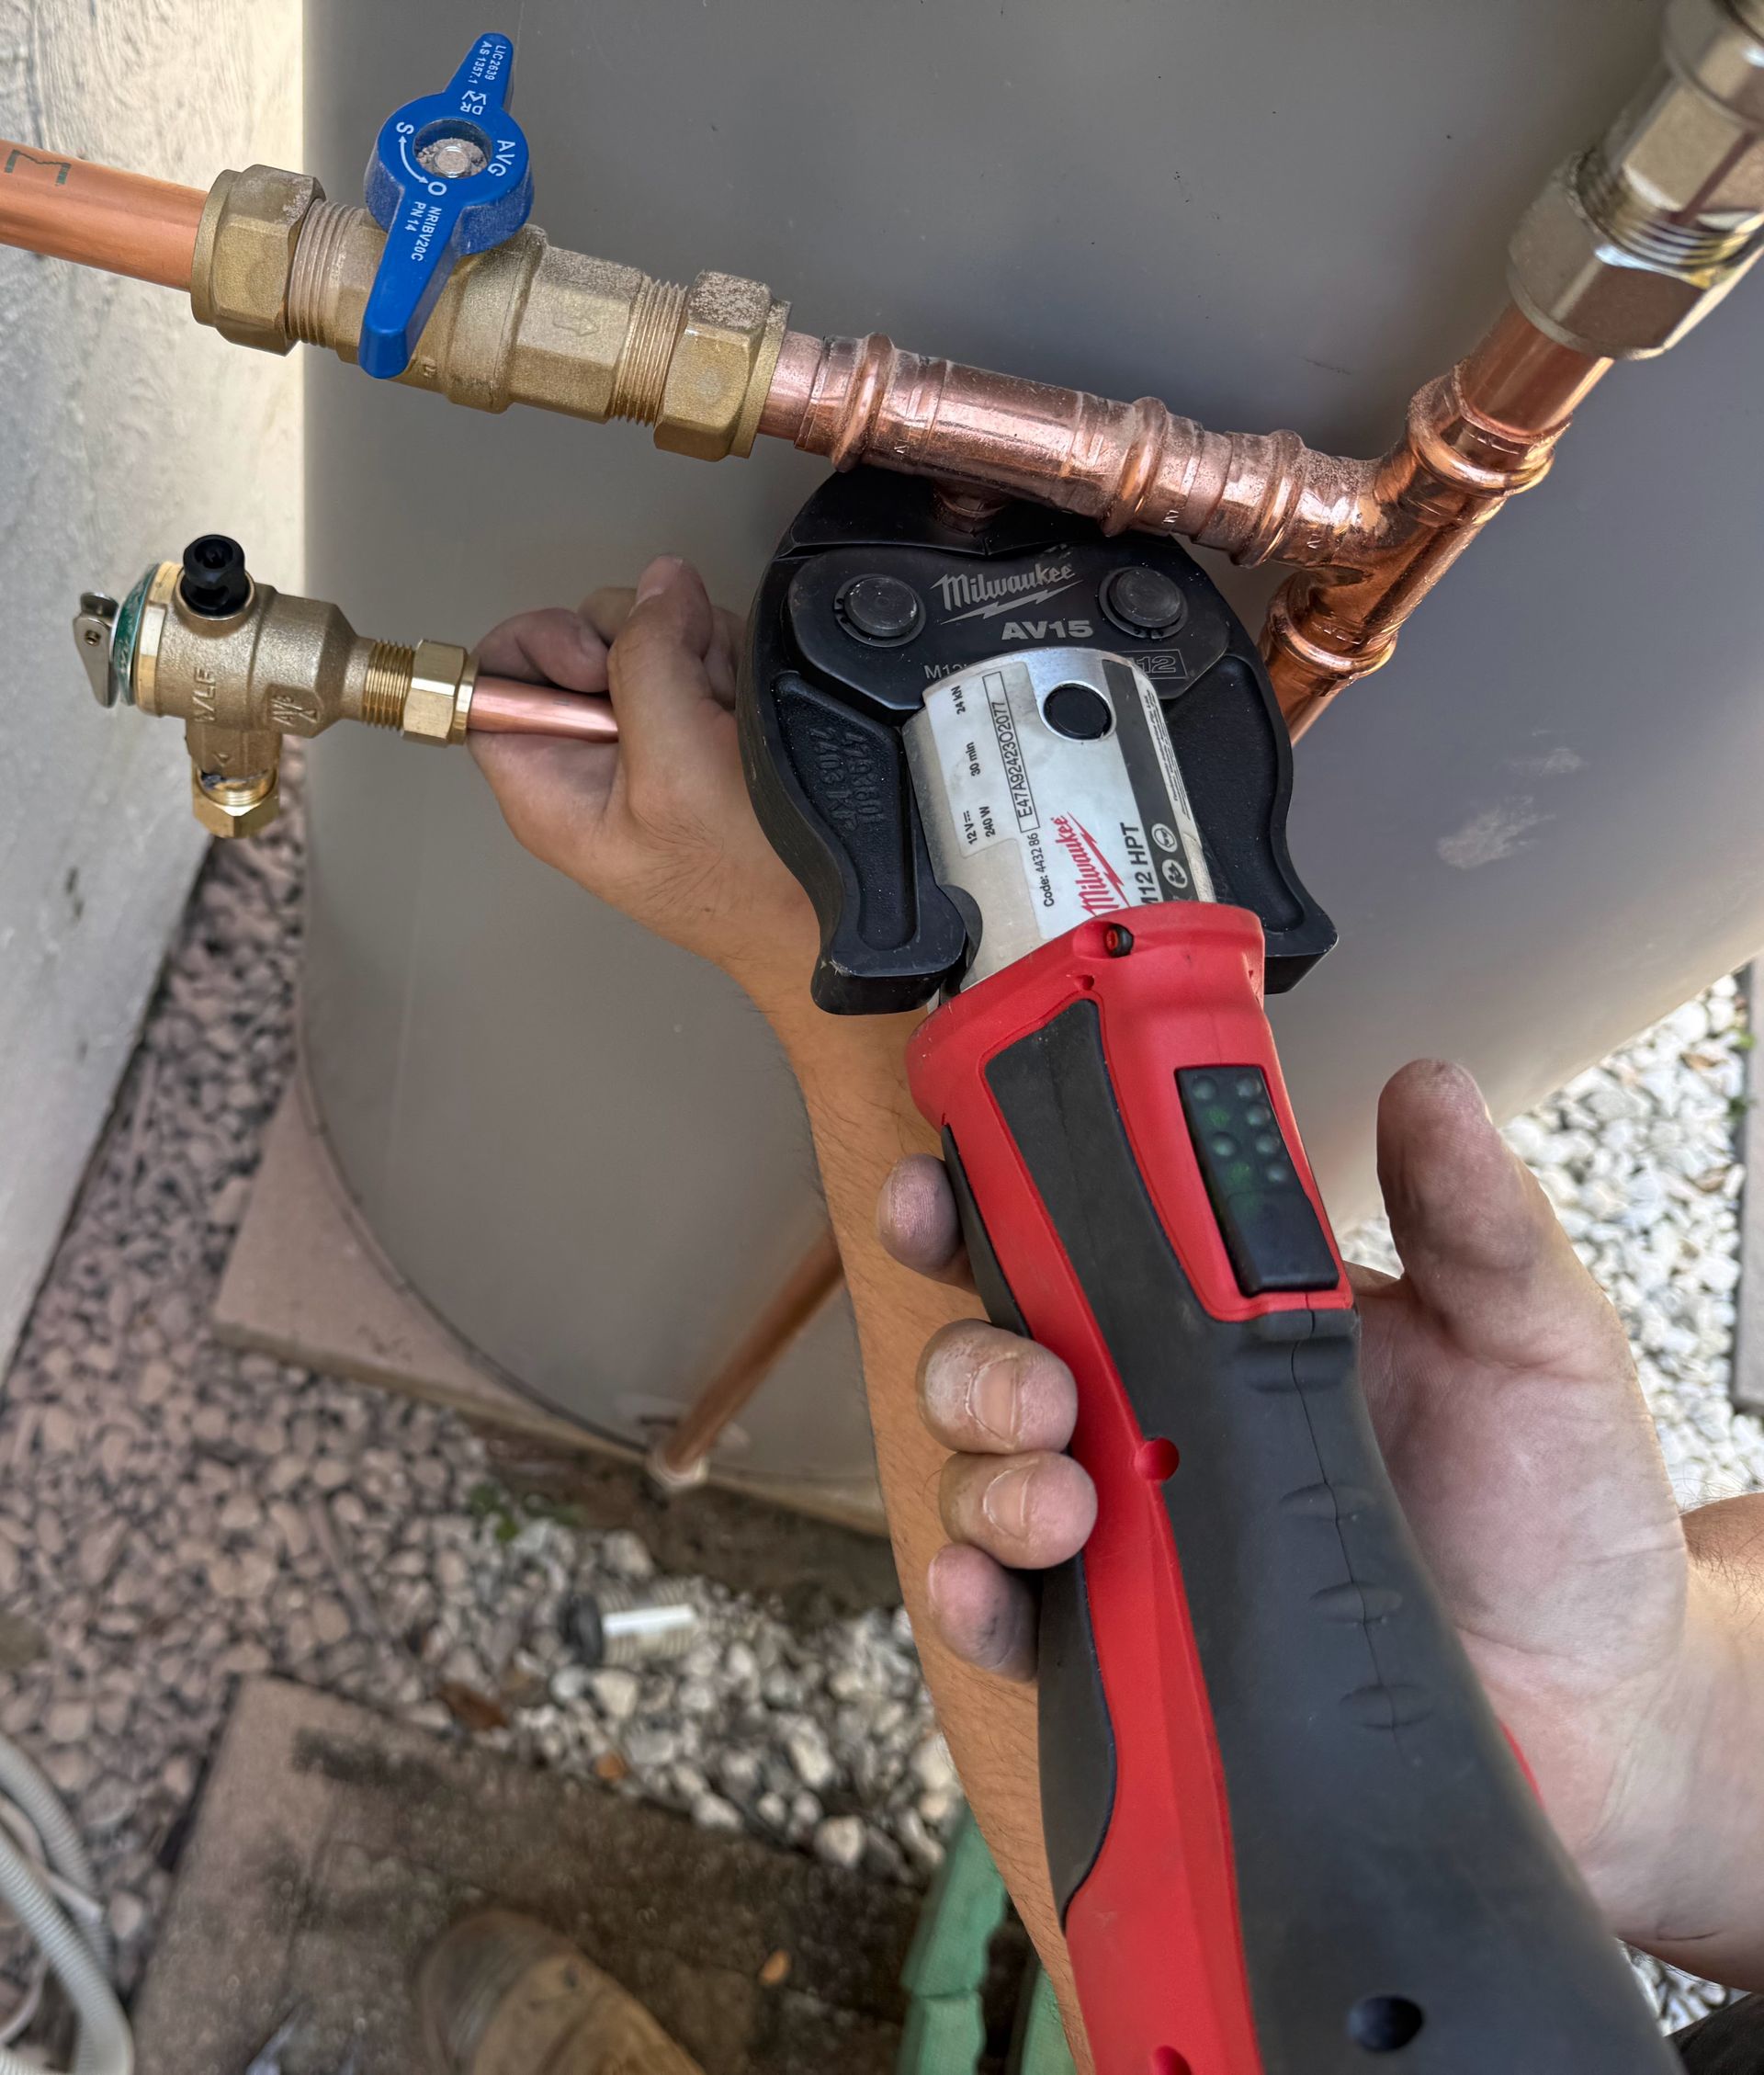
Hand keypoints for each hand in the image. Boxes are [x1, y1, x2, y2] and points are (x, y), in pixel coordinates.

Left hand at [470, 556, 818, 1019]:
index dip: (541, 647)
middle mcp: (591, 756)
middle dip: (645, 644)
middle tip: (692, 699)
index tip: (597, 665)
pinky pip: (704, 656)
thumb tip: (661, 585)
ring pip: (651, 638)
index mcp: (550, 782)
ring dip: (703, 656)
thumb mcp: (677, 769)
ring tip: (732, 717)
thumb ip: (651, 662)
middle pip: (581, 639)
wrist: (828, 917)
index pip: (496, 677)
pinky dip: (734, 667)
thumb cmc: (749, 884)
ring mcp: (651, 739)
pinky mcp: (703, 729)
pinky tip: (750, 714)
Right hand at [878, 1058, 1712, 1939]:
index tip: (941, 1179)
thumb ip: (1475, 1222)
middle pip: (995, 1354)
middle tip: (1044, 1388)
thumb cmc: (1559, 1515)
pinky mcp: (1133, 1648)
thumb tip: (1431, 1086)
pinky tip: (995, 1591)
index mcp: (1226, 1317)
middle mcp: (1159, 1416)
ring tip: (1063, 1503)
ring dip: (988, 1479)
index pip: (1070, 1234)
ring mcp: (1137, 1534)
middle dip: (978, 1360)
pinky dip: (976, 1602)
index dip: (978, 1196)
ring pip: (985, 1479)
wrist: (1601, 1709)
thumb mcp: (1531, 1342)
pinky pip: (1012, 1622)